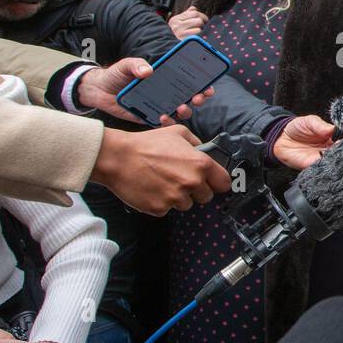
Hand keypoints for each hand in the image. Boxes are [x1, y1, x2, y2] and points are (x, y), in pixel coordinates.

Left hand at [77, 57, 214, 122]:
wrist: (99, 91)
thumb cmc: (116, 75)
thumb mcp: (126, 65)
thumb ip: (136, 65)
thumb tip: (148, 71)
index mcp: (166, 77)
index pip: (190, 80)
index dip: (203, 83)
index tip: (208, 85)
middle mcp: (167, 92)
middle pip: (190, 97)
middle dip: (199, 98)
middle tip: (197, 98)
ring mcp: (160, 105)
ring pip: (181, 111)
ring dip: (185, 111)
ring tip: (179, 107)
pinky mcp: (150, 117)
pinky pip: (164, 122)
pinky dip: (167, 121)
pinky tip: (162, 116)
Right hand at [91, 123, 231, 214]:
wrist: (118, 157)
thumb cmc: (146, 144)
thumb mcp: (178, 133)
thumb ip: (196, 143)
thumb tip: (205, 151)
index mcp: (200, 164)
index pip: (224, 183)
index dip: (218, 182)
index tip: (212, 182)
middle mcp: (191, 182)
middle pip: (206, 197)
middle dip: (196, 190)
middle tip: (179, 179)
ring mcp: (176, 198)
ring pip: (186, 205)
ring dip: (178, 197)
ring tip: (162, 181)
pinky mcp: (160, 209)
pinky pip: (167, 209)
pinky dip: (161, 201)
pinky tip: (152, 188)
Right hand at [168, 7, 207, 39]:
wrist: (169, 49)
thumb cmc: (175, 36)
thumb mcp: (178, 24)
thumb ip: (186, 15)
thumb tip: (194, 9)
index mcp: (176, 19)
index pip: (193, 12)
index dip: (202, 15)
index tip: (204, 20)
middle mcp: (177, 24)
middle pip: (197, 16)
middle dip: (203, 21)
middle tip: (204, 26)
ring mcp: (180, 31)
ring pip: (199, 22)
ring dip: (202, 27)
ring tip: (200, 32)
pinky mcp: (184, 39)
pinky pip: (198, 32)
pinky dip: (200, 34)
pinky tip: (198, 37)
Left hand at [272, 115, 335, 169]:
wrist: (281, 137)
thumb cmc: (297, 127)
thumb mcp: (310, 121)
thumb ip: (321, 126)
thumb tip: (333, 129)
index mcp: (331, 137)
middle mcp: (329, 149)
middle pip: (341, 151)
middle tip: (341, 144)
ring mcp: (321, 158)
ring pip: (333, 160)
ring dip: (335, 157)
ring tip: (334, 151)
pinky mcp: (312, 166)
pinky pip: (321, 167)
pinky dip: (325, 164)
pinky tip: (326, 159)